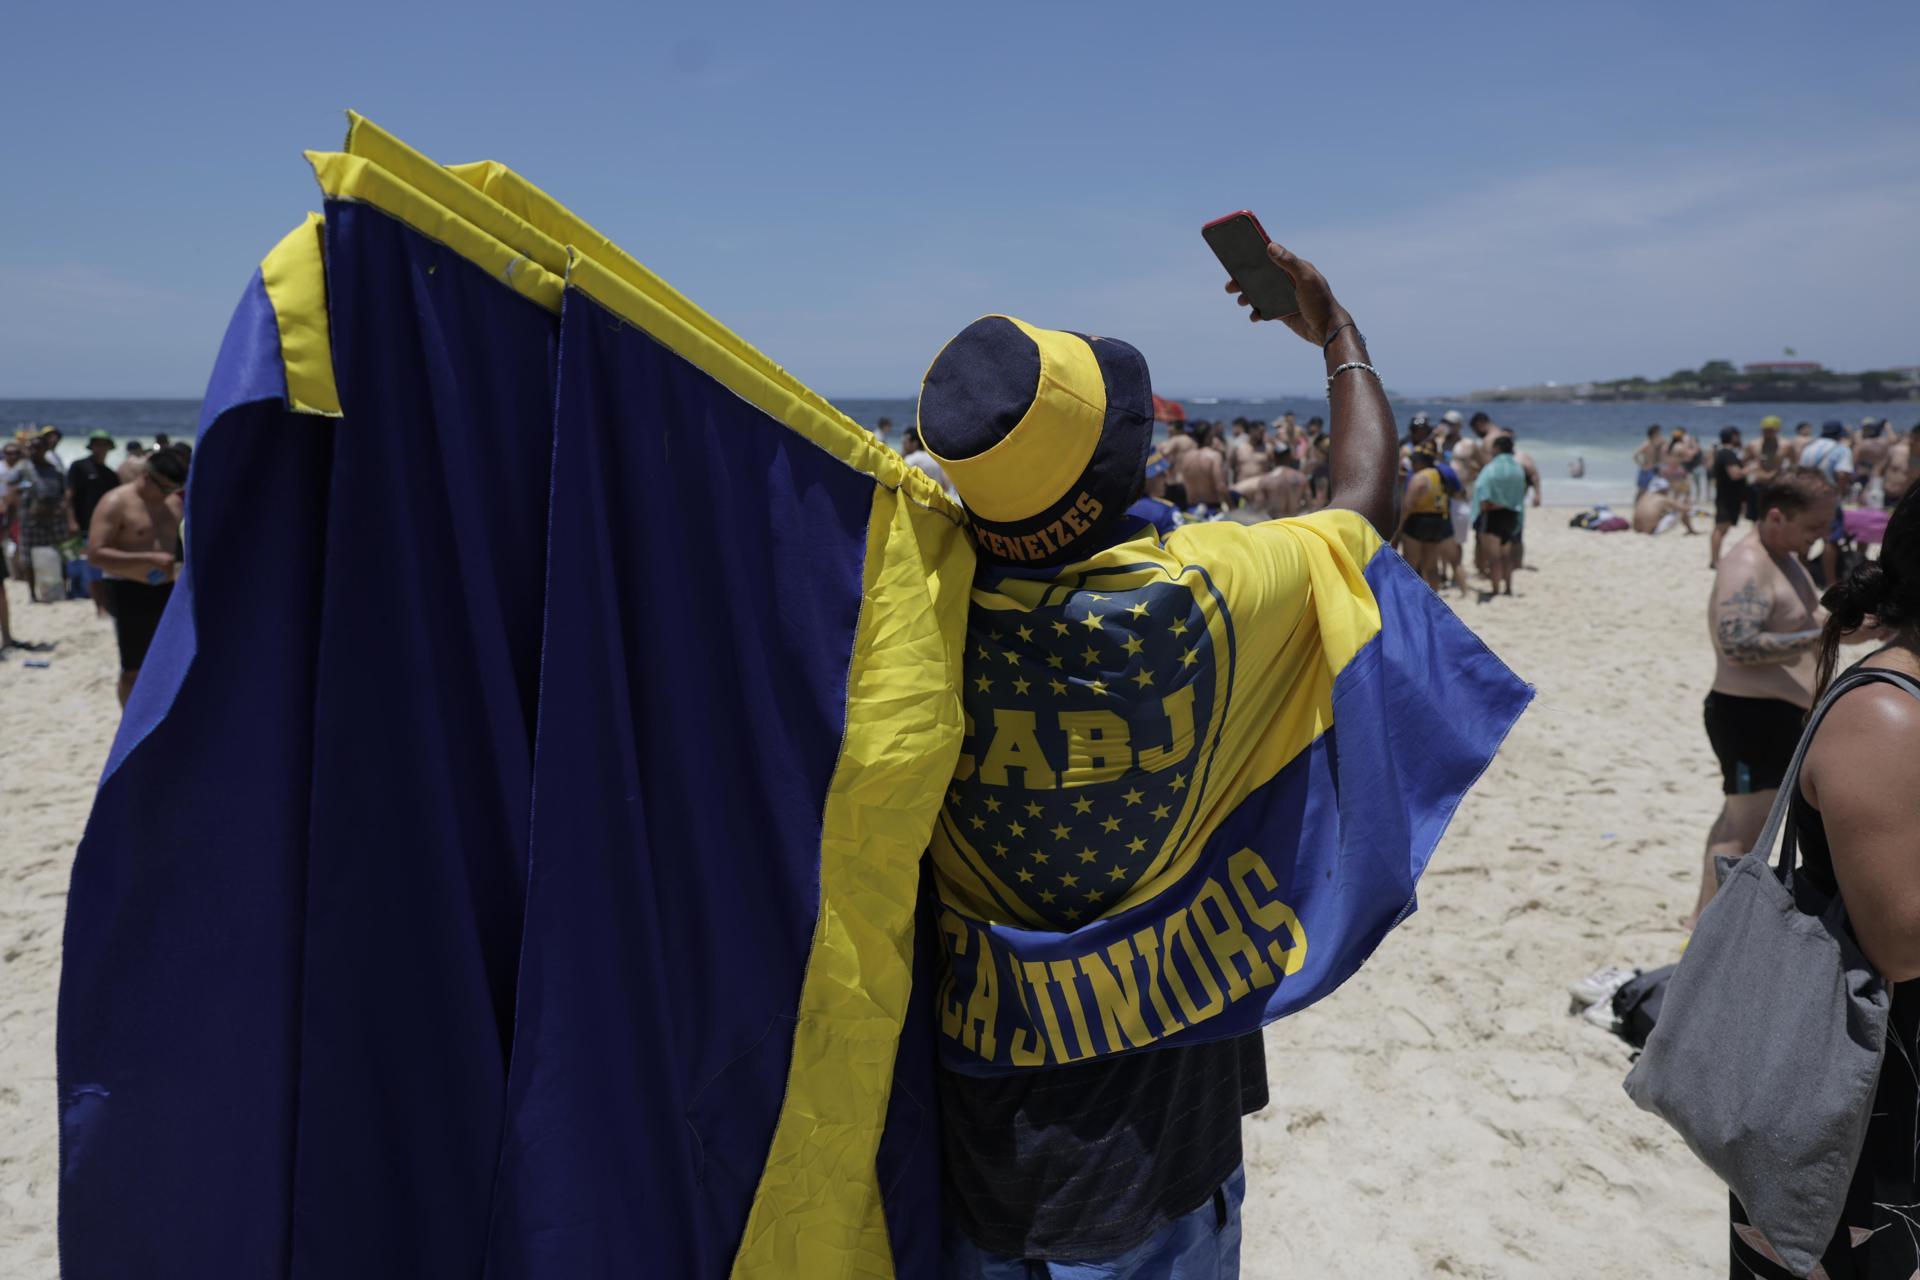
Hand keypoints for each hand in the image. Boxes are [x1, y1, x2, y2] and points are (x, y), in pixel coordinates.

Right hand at [1224, 243, 1351, 345]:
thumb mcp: (1305, 278)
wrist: (1327, 330)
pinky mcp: (1283, 313)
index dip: (1256, 255)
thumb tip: (1270, 245)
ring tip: (1240, 301)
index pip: (1272, 257)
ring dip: (1247, 296)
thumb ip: (1289, 262)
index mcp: (1296, 268)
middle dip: (1244, 279)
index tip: (1239, 254)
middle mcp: (1289, 281)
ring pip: (1260, 293)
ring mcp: (1285, 297)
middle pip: (1261, 276)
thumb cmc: (1320, 301)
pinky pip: (1264, 310)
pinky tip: (1254, 316)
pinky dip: (1256, 312)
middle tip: (1230, 285)